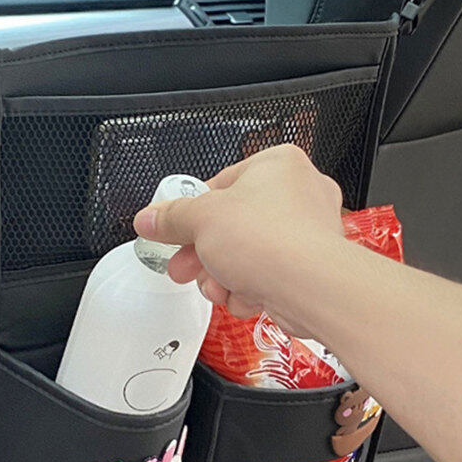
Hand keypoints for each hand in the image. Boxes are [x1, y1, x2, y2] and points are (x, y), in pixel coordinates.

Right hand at [133, 145, 344, 325]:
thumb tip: (151, 218)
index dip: (191, 213)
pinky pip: (267, 276)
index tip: (173, 230)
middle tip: (184, 265)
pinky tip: (242, 296)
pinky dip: (249, 290)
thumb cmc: (273, 240)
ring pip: (248, 255)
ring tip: (215, 286)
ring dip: (223, 276)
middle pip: (233, 224)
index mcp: (277, 165)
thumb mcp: (200, 219)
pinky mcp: (309, 269)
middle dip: (203, 253)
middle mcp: (299, 194)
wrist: (310, 288)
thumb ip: (171, 218)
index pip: (221, 185)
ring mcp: (307, 233)